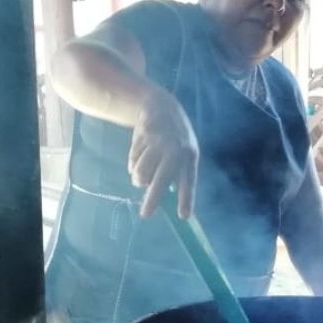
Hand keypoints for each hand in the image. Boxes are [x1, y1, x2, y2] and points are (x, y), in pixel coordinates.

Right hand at [128, 88, 198, 218]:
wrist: (160, 106)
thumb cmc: (175, 137)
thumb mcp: (184, 151)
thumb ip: (178, 173)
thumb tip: (168, 197)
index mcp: (190, 155)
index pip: (189, 181)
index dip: (186, 199)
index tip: (183, 216)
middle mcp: (175, 150)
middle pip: (160, 181)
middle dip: (153, 200)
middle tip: (145, 215)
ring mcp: (157, 144)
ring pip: (141, 174)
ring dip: (139, 179)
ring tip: (141, 176)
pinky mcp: (142, 139)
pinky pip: (132, 163)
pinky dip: (133, 164)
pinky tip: (140, 154)